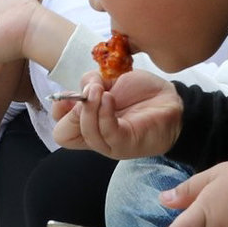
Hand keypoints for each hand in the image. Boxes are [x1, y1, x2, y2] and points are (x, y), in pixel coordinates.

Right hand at [51, 68, 182, 157]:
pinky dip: (104, 113)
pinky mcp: (125, 144)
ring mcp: (109, 143)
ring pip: (85, 133)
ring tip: (100, 90)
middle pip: (63, 135)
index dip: (58, 110)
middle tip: (85, 94)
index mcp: (86, 123)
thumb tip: (82, 89)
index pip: (59, 126)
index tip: (71, 93)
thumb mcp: (109, 82)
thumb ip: (90, 84)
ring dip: (88, 108)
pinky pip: (107, 132)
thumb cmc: (139, 92)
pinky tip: (110, 98)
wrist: (169, 98)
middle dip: (68, 112)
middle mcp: (94, 136)